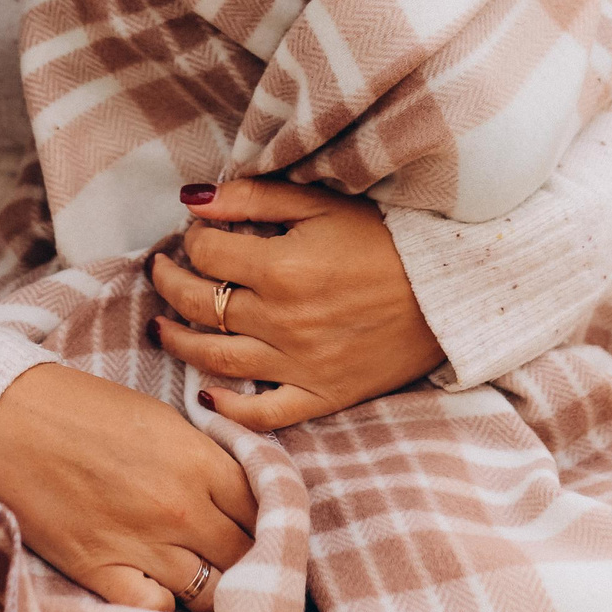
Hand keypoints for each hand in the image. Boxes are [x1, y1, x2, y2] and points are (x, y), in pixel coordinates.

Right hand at [0, 363, 254, 611]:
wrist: (9, 418)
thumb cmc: (82, 406)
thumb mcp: (161, 415)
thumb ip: (204, 455)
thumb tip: (238, 487)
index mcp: (197, 460)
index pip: (265, 506)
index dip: (270, 516)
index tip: (263, 520)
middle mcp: (179, 508)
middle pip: (246, 552)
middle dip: (251, 553)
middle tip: (241, 550)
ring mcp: (141, 544)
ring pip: (211, 589)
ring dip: (216, 583)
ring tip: (207, 572)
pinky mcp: (101, 570)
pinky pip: (157, 607)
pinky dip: (166, 602)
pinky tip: (162, 584)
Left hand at [148, 179, 444, 432]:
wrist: (449, 290)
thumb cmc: (389, 239)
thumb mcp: (323, 204)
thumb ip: (255, 198)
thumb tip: (194, 199)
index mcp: (281, 268)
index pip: (206, 254)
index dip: (192, 239)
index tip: (199, 232)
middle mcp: (282, 321)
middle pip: (198, 304)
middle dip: (171, 283)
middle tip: (162, 271)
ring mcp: (299, 364)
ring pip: (215, 359)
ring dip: (178, 342)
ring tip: (161, 327)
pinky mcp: (322, 395)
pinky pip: (263, 413)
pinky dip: (229, 408)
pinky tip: (208, 394)